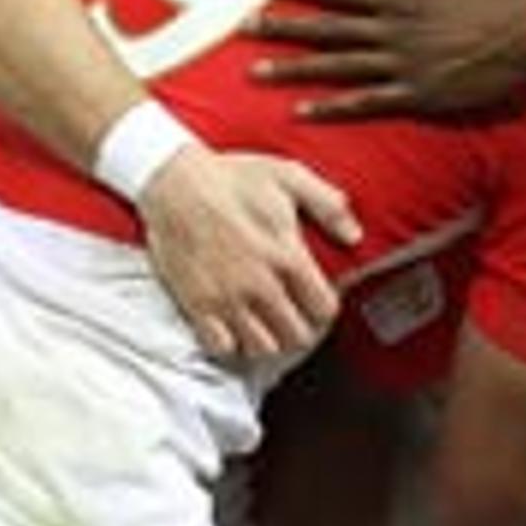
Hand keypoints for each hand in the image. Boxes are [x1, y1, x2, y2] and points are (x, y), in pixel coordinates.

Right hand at [142, 144, 359, 359]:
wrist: (172, 181)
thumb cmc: (232, 177)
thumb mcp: (288, 177)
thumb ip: (328, 205)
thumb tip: (354, 235)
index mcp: (287, 256)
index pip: (324, 309)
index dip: (325, 309)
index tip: (316, 302)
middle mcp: (260, 284)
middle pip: (296, 336)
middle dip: (300, 329)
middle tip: (292, 317)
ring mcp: (227, 298)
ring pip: (262, 348)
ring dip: (268, 339)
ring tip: (265, 324)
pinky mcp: (197, 304)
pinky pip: (221, 347)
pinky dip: (231, 343)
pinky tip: (233, 326)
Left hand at [253, 0, 525, 119]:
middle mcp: (394, 31)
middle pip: (326, 30)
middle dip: (282, 27)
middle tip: (241, 28)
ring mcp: (404, 65)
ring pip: (337, 67)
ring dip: (294, 69)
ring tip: (256, 71)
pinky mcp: (421, 95)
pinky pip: (368, 102)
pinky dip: (333, 107)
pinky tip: (303, 111)